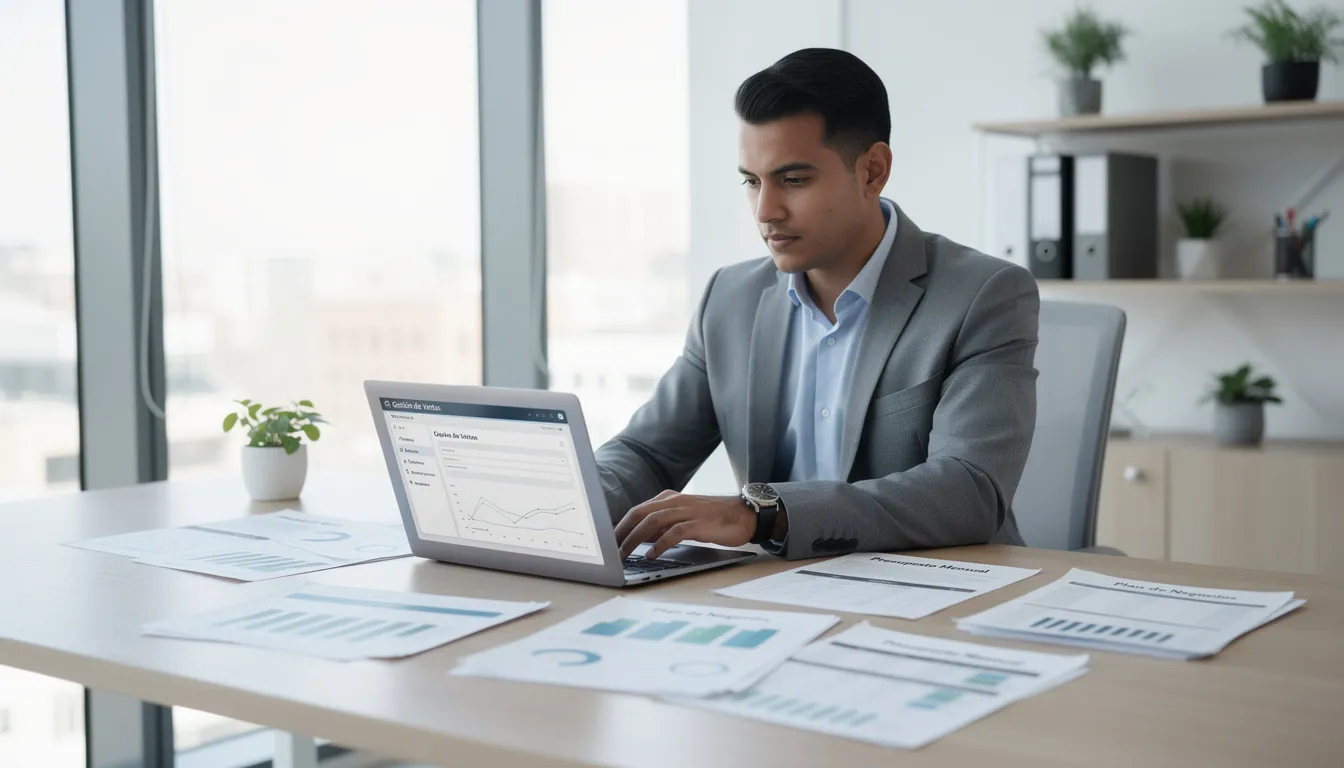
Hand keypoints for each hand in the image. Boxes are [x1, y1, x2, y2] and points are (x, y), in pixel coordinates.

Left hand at [614, 491, 755, 559]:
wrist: (745, 515)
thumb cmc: (714, 519)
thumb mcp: (684, 518)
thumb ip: (664, 525)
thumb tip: (640, 537)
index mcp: (670, 498)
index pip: (638, 510)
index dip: (621, 525)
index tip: (609, 541)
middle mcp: (675, 501)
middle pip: (640, 513)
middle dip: (622, 532)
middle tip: (610, 549)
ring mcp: (687, 511)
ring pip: (652, 521)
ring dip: (635, 539)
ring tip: (624, 554)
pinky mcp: (699, 523)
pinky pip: (674, 532)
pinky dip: (660, 543)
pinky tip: (652, 554)